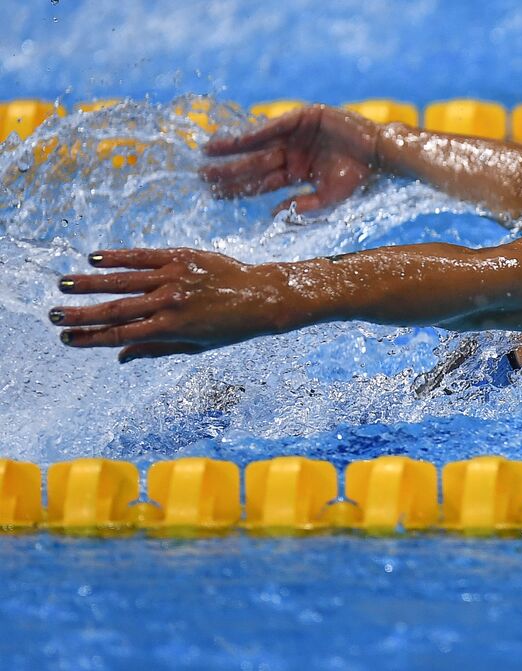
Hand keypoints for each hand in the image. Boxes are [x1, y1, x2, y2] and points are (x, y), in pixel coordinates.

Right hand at [51, 249, 307, 361]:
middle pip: (116, 309)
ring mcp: (173, 278)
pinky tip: (94, 257)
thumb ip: (156, 349)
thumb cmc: (230, 327)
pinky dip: (117, 257)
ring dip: (90, 283)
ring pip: (123, 280)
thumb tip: (119, 357)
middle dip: (81, 313)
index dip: (90, 337)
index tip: (66, 337)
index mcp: (171, 328)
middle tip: (51, 314)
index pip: (121, 334)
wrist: (264, 296)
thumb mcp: (196, 346)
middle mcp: (169, 302)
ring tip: (63, 285)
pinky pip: (143, 256)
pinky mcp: (180, 257)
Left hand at [201, 104, 379, 214]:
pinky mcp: (303, 117)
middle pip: (253, 165)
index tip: (213, 194)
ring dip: (232, 148)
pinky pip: (274, 127)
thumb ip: (302, 207)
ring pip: (257, 144)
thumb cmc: (360, 178)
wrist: (381, 154)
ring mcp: (296, 135)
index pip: (261, 183)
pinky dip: (255, 133)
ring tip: (206, 152)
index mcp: (297, 174)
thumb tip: (271, 216)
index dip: (238, 188)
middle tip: (201, 175)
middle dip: (228, 170)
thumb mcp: (329, 198)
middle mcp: (292, 154)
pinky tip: (235, 140)